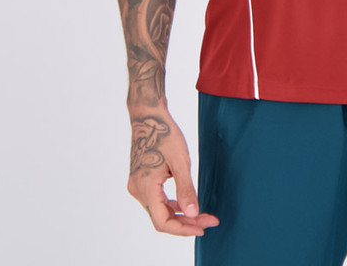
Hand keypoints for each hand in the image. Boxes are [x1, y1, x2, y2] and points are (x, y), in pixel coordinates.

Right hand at [127, 108, 219, 236]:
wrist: (148, 116)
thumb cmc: (164, 134)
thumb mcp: (180, 161)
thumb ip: (186, 189)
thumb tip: (193, 214)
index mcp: (145, 187)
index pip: (162, 222)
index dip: (183, 229)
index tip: (202, 228)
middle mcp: (138, 190)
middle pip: (161, 218)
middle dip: (186, 222)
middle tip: (209, 220)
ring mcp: (137, 186)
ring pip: (159, 211)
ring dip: (179, 215)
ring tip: (202, 214)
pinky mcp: (141, 181)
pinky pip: (156, 201)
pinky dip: (171, 205)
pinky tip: (186, 203)